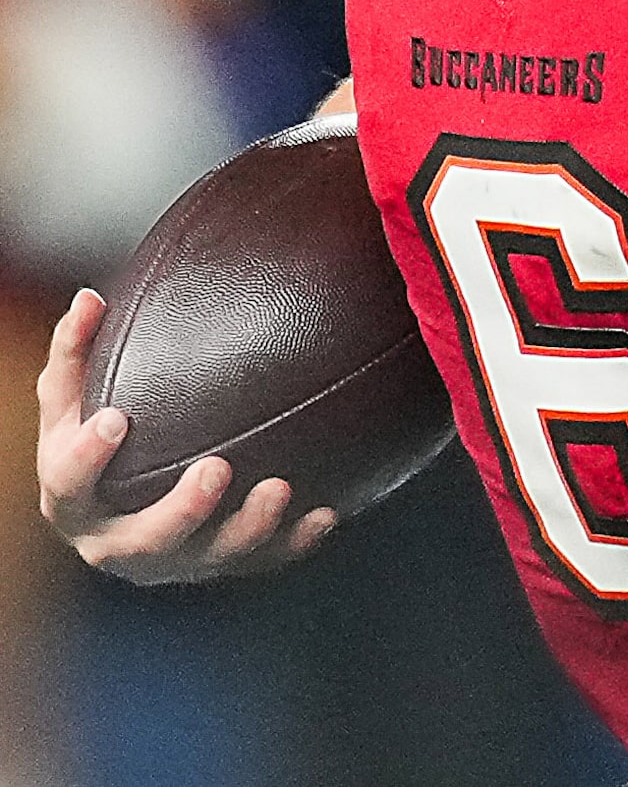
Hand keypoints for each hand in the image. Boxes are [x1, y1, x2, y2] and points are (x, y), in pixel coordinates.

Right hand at [35, 289, 333, 582]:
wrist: (124, 496)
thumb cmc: (99, 431)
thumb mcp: (77, 396)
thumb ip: (77, 350)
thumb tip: (89, 297)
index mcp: (72, 500)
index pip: (69, 484)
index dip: (87, 457)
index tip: (117, 418)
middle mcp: (116, 542)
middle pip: (144, 540)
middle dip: (182, 511)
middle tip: (217, 467)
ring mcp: (170, 561)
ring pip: (208, 558)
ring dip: (247, 529)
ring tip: (280, 487)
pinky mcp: (217, 565)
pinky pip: (259, 563)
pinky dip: (292, 542)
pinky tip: (324, 514)